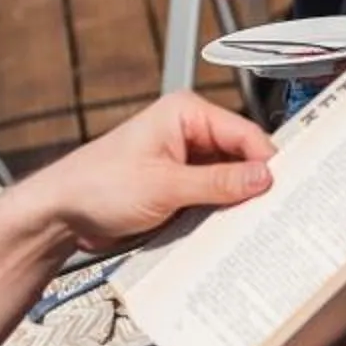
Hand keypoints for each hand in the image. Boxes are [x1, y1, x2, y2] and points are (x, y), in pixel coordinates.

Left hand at [21, 94, 274, 254]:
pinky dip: (219, 216)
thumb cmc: (95, 184)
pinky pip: (211, 201)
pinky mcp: (178, 190)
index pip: (244, 133)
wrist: (61, 214)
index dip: (266, 161)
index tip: (284, 188)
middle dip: (252, 185)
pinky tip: (227, 231)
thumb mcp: (164, 185)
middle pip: (240, 159)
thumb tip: (261, 177)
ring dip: (235, 204)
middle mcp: (187, 134)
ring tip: (250, 224)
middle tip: (272, 211)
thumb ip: (217, 182)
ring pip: (228, 183)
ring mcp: (184, 164)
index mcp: (185, 114)